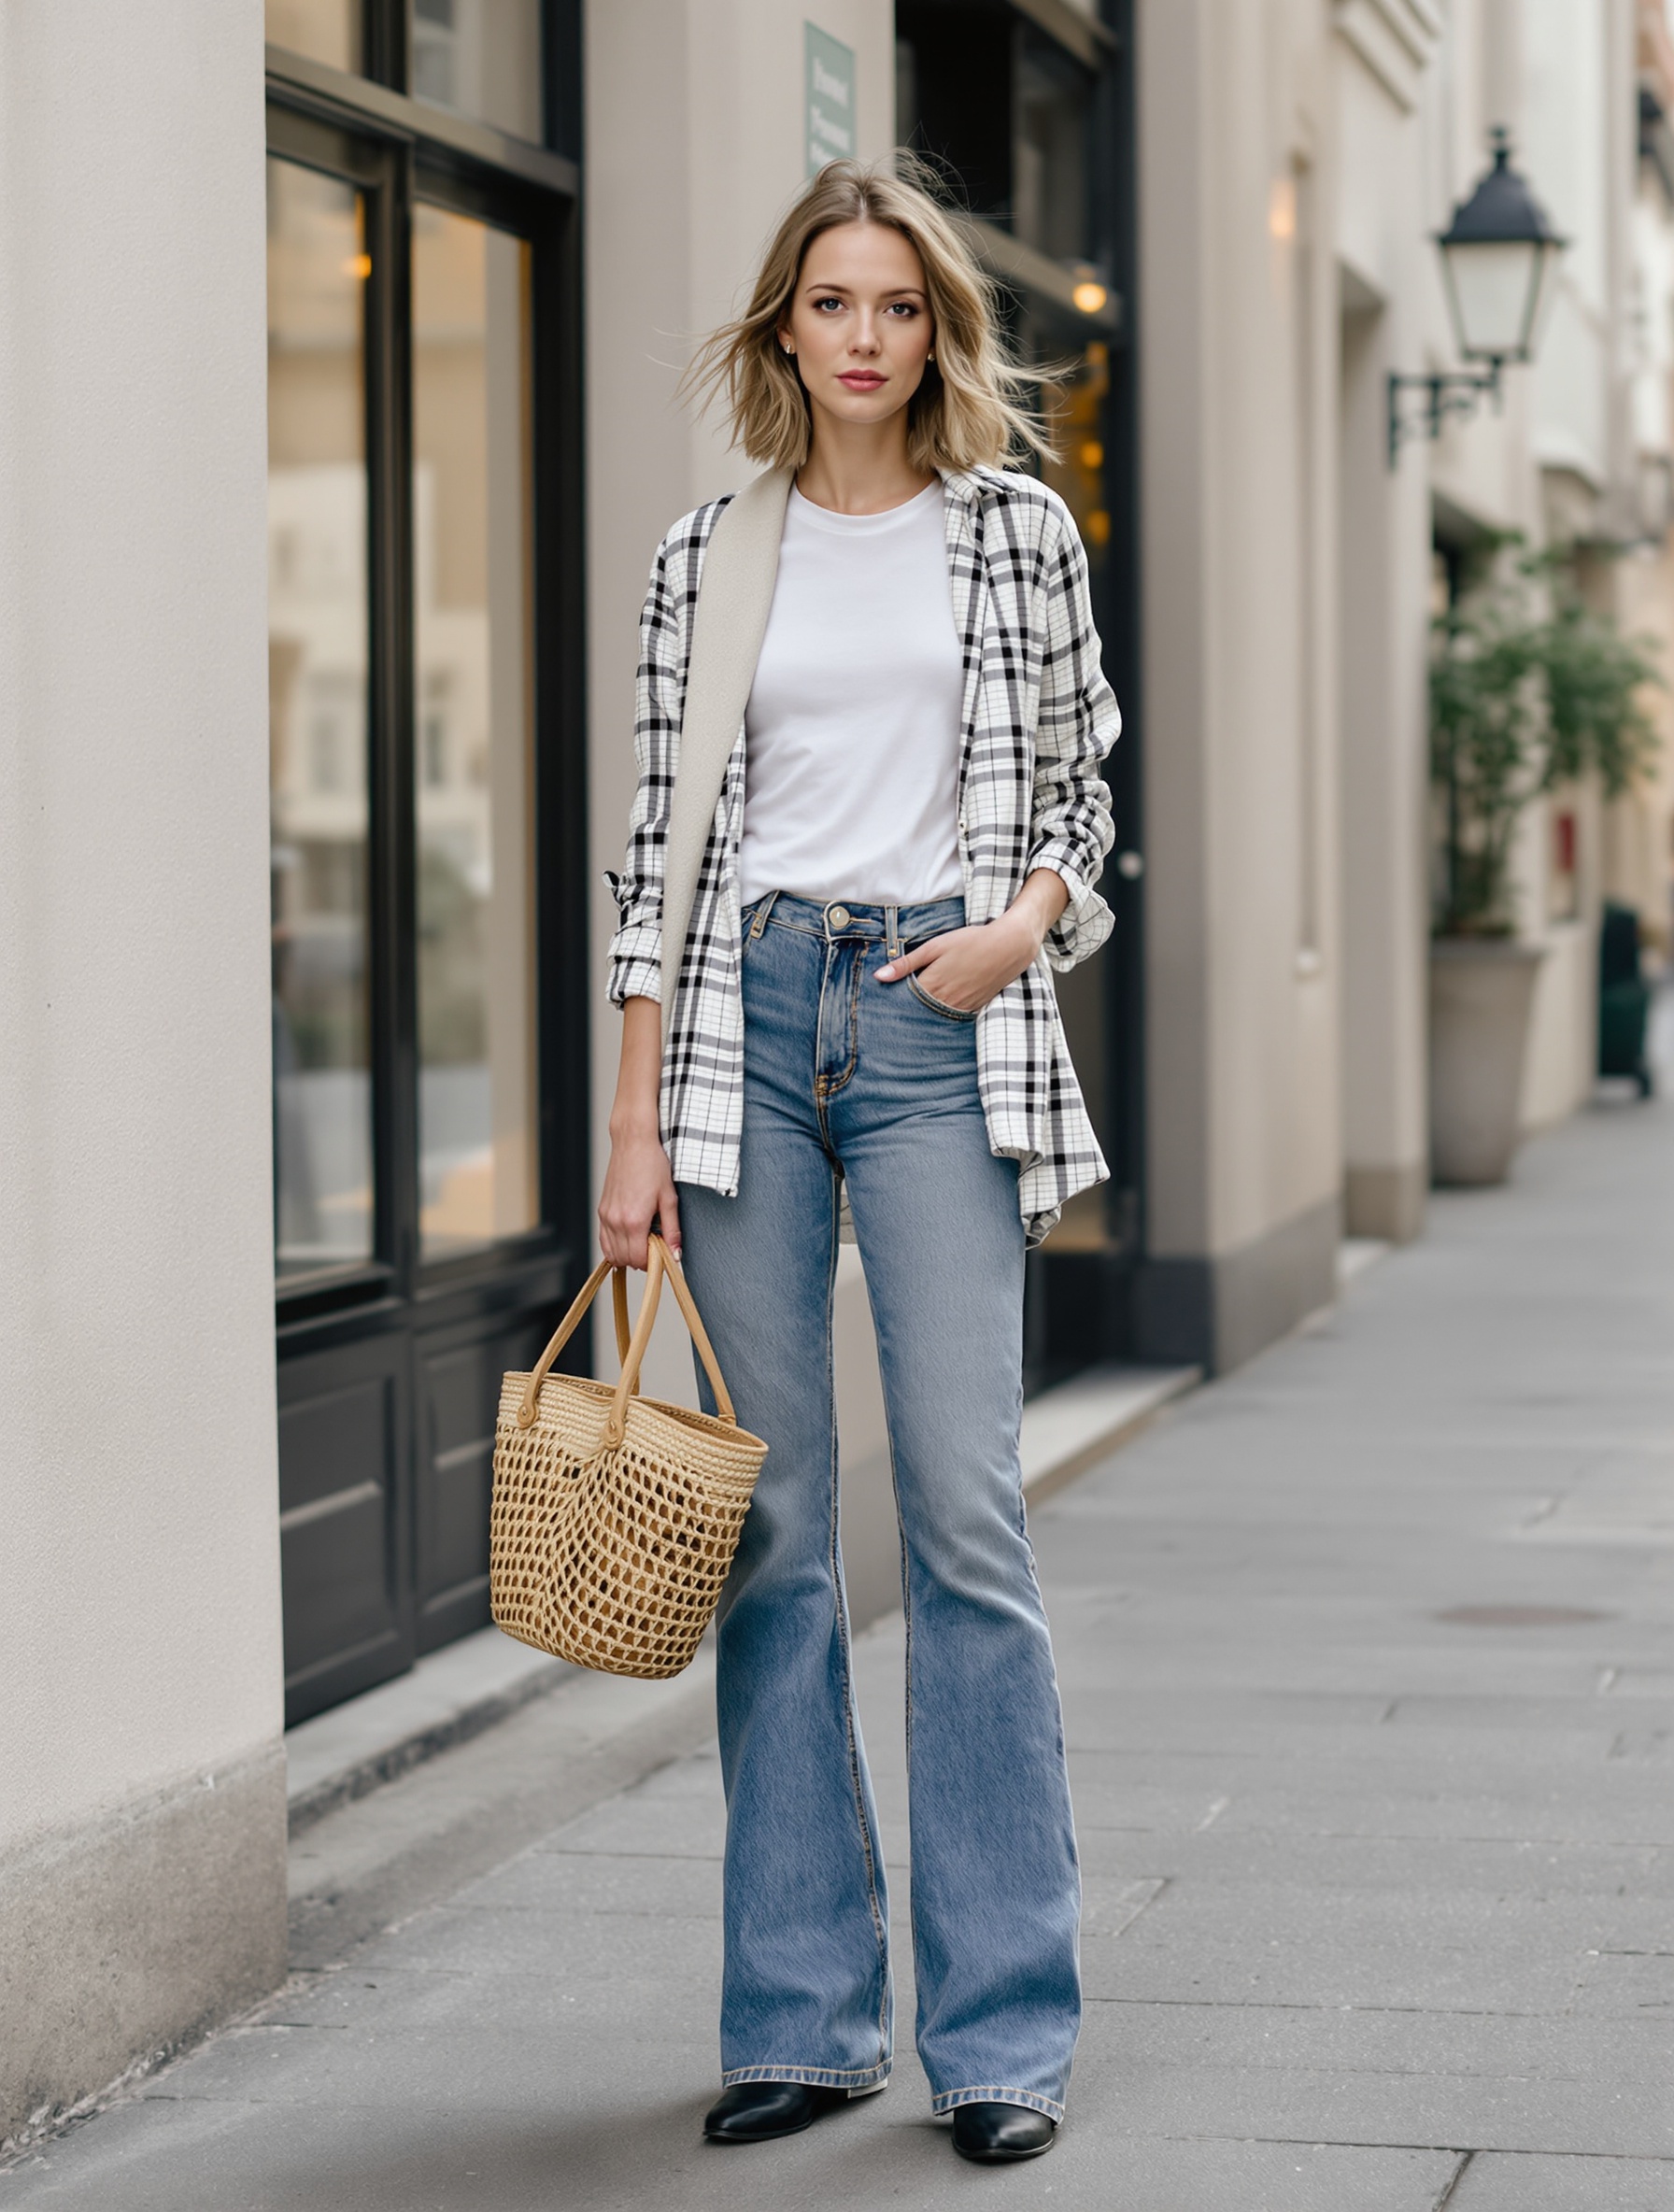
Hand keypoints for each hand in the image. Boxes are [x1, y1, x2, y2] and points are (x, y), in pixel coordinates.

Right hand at [598, 1123, 680, 1269]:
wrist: (633, 1143)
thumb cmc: (653, 1165)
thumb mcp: (669, 1198)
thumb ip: (672, 1230)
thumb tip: (675, 1254)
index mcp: (634, 1220)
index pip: (639, 1259)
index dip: (653, 1262)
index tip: (662, 1254)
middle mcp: (616, 1221)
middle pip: (625, 1259)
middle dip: (641, 1260)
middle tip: (655, 1246)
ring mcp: (606, 1216)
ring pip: (612, 1253)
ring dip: (627, 1255)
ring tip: (643, 1241)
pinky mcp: (601, 1211)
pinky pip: (603, 1240)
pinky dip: (614, 1247)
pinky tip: (628, 1240)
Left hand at [874, 869, 1068, 1011]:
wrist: (1009, 946)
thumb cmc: (970, 941)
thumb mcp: (935, 947)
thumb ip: (906, 963)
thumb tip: (878, 976)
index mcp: (932, 985)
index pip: (904, 1001)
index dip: (894, 1001)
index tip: (884, 1001)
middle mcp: (946, 1000)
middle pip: (919, 1012)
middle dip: (907, 1011)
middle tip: (894, 1012)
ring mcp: (962, 1006)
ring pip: (936, 1017)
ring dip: (926, 1015)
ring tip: (914, 1013)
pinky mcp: (975, 1007)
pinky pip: (954, 1016)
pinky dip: (944, 1014)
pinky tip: (940, 1007)